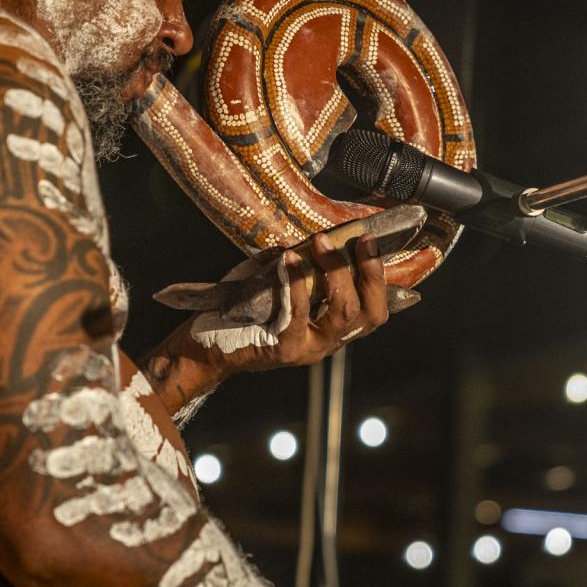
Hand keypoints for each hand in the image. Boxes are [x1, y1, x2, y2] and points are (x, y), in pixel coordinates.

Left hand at [214, 230, 390, 374]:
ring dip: (335, 272)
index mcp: (333, 327)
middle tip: (359, 241)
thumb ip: (300, 269)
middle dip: (368, 271)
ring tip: (321, 244)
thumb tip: (311, 237)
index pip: (375, 308)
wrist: (206, 346)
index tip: (371, 240)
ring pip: (343, 312)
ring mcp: (310, 348)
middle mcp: (329, 341)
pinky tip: (288, 259)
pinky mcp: (287, 349)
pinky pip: (300, 313)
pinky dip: (296, 283)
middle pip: (369, 312)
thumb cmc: (242, 312)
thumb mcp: (280, 287)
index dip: (380, 275)